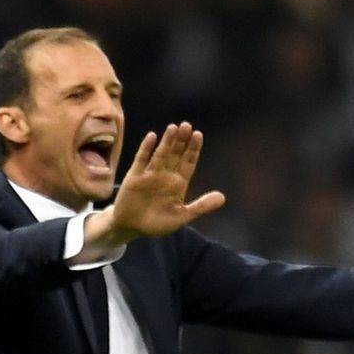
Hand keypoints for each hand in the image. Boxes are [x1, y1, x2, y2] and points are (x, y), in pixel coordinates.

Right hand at [109, 122, 225, 240]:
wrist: (131, 228)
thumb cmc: (156, 223)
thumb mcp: (181, 216)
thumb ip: (201, 206)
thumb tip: (223, 197)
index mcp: (178, 183)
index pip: (188, 162)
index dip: (193, 149)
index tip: (198, 135)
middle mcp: (165, 175)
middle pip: (176, 154)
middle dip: (182, 141)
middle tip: (187, 125)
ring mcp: (150, 175)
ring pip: (160, 154)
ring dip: (167, 141)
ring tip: (174, 127)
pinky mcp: (134, 177)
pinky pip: (141, 160)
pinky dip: (146, 148)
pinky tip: (152, 137)